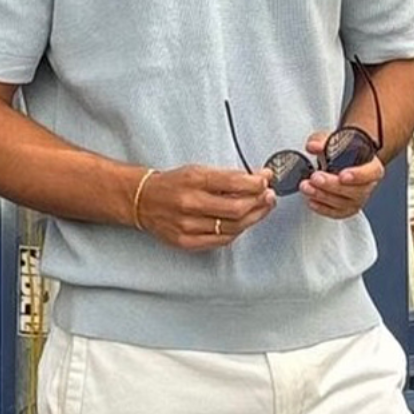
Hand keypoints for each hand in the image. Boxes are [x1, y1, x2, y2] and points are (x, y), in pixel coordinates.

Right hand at [136, 165, 274, 249]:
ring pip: (232, 227)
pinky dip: (237, 231)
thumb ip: (228, 176)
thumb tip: (259, 178)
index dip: (255, 183)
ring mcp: (187, 226)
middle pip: (236, 208)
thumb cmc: (173, 184)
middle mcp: (189, 203)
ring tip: (262, 209)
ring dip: (253, 218)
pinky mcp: (186, 242)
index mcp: (193, 180)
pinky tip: (243, 223)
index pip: (233, 182)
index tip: (266, 180)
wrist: (143, 200)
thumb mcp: (198, 170)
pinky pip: (221, 240)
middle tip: (269, 196)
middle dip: (259, 202)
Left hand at [300, 130, 383, 218]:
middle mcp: (367, 185)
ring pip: (345, 203)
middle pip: (356, 191)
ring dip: (323, 196)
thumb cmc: (341, 152)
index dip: (359, 175)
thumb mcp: (332, 140)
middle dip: (332, 186)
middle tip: (316, 178)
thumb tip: (313, 146)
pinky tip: (312, 200)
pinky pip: (337, 213)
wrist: (341, 161)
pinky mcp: (347, 209)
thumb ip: (322, 141)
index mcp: (372, 166)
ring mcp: (358, 199)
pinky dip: (323, 208)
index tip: (343, 175)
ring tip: (307, 187)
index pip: (372, 173)